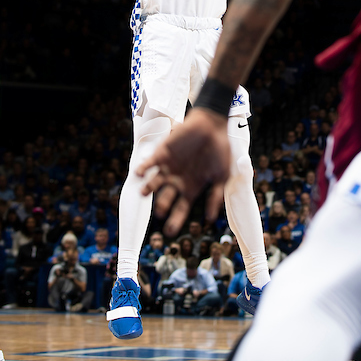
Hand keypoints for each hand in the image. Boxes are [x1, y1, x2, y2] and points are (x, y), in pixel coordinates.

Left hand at [137, 108, 230, 234]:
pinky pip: (149, 163)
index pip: (180, 209)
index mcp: (190, 188)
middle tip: (161, 211)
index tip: (170, 233)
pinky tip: (139, 172)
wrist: (212, 126)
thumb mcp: (222, 176)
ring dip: (148, 188)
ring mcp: (168, 167)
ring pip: (154, 182)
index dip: (175, 221)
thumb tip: (209, 219)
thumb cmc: (219, 150)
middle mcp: (177, 180)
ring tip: (144, 192)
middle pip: (165, 198)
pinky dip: (143, 168)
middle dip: (162, 205)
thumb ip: (215, 196)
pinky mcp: (162, 153)